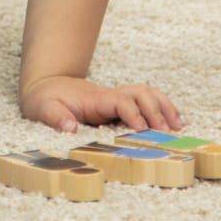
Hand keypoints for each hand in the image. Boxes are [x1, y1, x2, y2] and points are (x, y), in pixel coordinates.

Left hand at [20, 76, 183, 135]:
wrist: (46, 86)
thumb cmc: (45, 99)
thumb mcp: (43, 108)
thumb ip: (55, 117)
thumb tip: (70, 127)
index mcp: (95, 100)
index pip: (121, 101)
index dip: (133, 114)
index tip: (142, 131)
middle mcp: (110, 97)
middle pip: (140, 93)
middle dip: (155, 111)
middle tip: (166, 135)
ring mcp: (116, 99)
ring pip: (146, 94)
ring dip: (163, 107)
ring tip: (177, 128)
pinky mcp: (119, 105)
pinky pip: (145, 102)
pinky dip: (162, 108)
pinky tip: (174, 123)